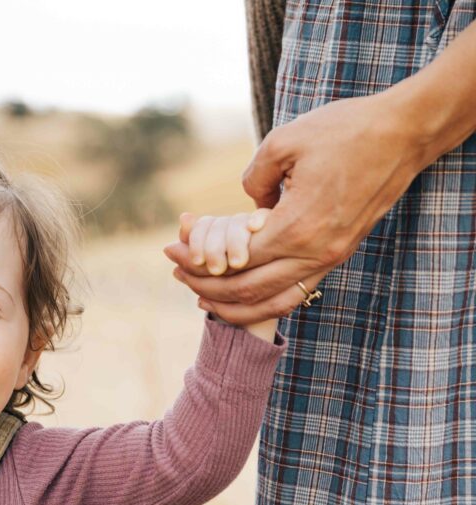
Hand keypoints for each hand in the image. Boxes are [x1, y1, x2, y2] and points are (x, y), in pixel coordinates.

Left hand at [164, 90, 427, 323]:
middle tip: (176, 268)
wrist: (403, 133)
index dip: (197, 259)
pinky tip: (241, 294)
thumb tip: (246, 206)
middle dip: (204, 283)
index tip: (171, 247)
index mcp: (297, 227)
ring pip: (273, 302)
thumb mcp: (283, 142)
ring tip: (200, 292)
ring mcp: (330, 258)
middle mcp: (316, 253)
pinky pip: (296, 293)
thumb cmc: (344, 131)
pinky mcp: (338, 255)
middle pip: (247, 289)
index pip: (233, 260)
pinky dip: (264, 301)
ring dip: (233, 303)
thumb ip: (253, 178)